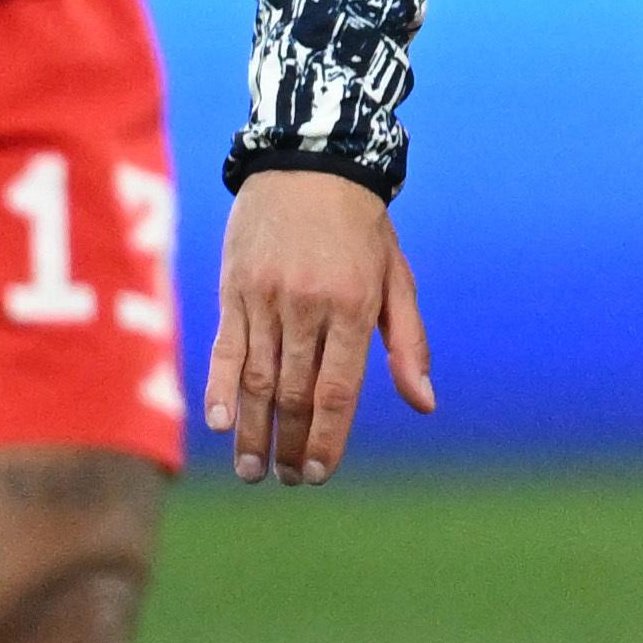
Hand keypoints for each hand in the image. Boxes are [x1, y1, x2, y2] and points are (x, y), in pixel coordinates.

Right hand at [210, 167, 436, 484]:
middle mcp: (308, 305)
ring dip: (253, 429)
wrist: (309, 163)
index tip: (321, 472)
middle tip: (288, 480)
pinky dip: (218, 388)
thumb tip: (423, 402)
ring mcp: (266, 297)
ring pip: (256, 377)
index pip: (339, 388)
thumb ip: (408, 344)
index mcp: (355, 306)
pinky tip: (219, 423)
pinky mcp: (233, 289)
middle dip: (291, 442)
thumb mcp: (397, 279)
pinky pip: (224, 347)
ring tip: (253, 470)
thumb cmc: (361, 230)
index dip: (329, 436)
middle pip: (296, 391)